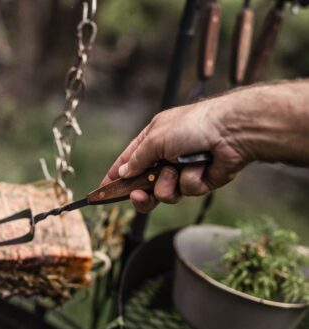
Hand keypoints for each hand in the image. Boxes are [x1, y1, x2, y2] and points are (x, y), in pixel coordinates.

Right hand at [101, 95, 247, 212]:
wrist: (232, 131)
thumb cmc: (193, 125)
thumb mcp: (155, 138)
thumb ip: (137, 158)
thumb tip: (124, 172)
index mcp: (153, 139)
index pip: (129, 160)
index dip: (117, 175)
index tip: (104, 190)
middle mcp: (166, 155)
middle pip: (145, 184)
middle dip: (141, 192)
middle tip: (138, 195)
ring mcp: (182, 169)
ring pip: (164, 192)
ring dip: (168, 185)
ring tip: (177, 171)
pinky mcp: (200, 181)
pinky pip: (186, 191)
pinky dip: (191, 180)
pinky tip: (201, 166)